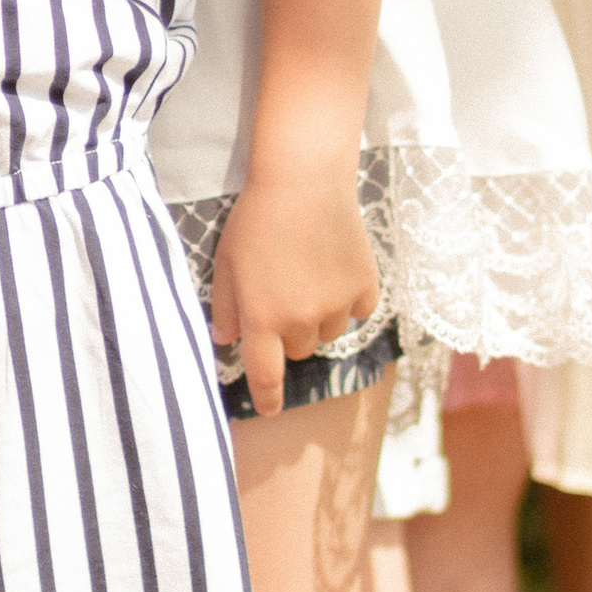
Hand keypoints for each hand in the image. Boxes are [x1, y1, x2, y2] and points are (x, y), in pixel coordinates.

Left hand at [211, 173, 381, 421]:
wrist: (304, 181)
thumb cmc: (256, 220)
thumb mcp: (225, 263)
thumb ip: (224, 308)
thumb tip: (226, 341)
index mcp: (263, 319)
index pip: (265, 377)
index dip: (268, 398)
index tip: (270, 410)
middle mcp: (302, 320)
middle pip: (300, 351)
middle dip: (290, 332)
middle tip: (283, 292)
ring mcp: (338, 306)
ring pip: (330, 332)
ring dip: (320, 316)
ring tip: (309, 272)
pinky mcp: (366, 287)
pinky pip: (359, 310)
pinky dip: (349, 298)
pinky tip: (334, 266)